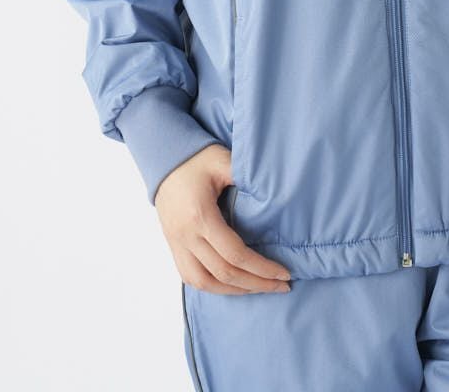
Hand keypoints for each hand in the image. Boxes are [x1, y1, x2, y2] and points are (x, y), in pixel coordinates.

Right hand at [154, 143, 292, 294]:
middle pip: (223, 273)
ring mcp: (177, 243)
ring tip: (259, 288)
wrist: (164, 159)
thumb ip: (246, 178)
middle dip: (255, 284)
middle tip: (281, 287)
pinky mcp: (173, 245)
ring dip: (234, 290)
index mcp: (200, 216)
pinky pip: (190, 277)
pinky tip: (232, 284)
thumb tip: (273, 196)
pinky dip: (213, 286)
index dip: (262, 269)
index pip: (235, 254)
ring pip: (204, 283)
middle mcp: (186, 235)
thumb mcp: (224, 161)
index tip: (284, 274)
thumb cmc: (197, 158)